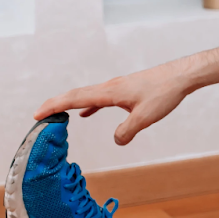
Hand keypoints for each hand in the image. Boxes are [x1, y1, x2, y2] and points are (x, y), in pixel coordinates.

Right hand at [34, 62, 193, 145]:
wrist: (181, 76)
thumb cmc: (165, 93)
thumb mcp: (145, 117)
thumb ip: (127, 131)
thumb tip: (116, 141)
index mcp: (110, 92)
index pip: (75, 99)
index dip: (54, 106)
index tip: (37, 114)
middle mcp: (109, 87)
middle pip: (75, 95)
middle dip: (55, 104)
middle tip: (37, 115)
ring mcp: (117, 87)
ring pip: (87, 95)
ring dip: (70, 104)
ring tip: (56, 114)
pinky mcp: (125, 90)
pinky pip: (100, 98)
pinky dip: (89, 106)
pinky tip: (86, 114)